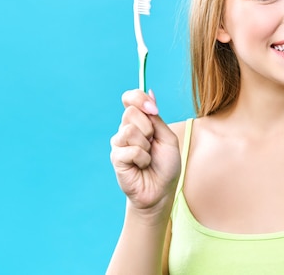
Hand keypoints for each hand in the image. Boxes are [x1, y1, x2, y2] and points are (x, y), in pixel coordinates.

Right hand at [110, 89, 180, 214]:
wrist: (161, 191)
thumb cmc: (166, 165)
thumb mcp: (167, 137)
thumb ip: (156, 118)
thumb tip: (150, 92)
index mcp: (139, 122)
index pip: (130, 98)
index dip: (139, 98)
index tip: (153, 108)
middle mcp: (126, 129)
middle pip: (131, 112)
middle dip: (149, 128)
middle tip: (152, 144)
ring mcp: (119, 143)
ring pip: (130, 130)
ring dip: (146, 146)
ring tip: (147, 158)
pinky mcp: (116, 158)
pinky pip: (130, 150)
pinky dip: (142, 159)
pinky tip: (142, 166)